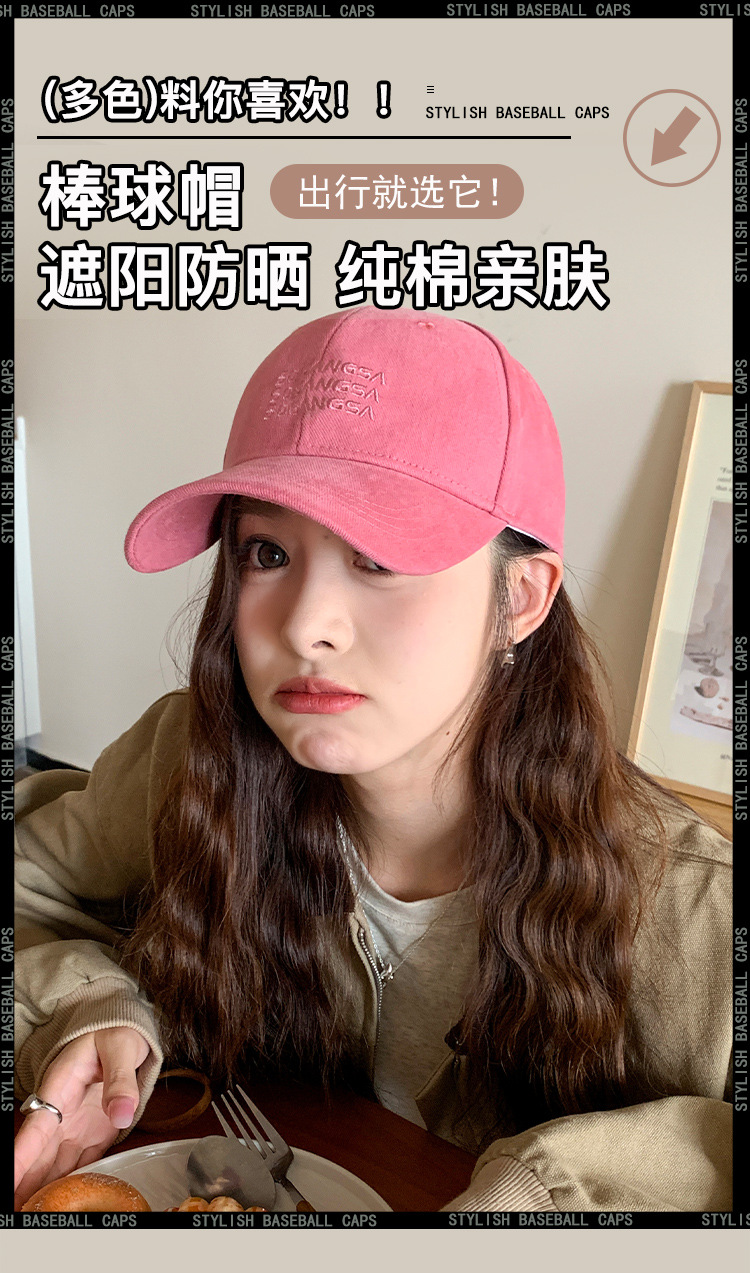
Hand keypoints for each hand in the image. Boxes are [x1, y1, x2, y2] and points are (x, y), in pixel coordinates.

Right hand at [14, 1025, 150, 1208]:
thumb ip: (121, 1080)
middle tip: (16, 1210)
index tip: (11, 1177)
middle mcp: (63, 1112)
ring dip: (43, 1190)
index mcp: (62, 1087)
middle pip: (39, 1155)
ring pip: (54, 1165)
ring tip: (31, 1214)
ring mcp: (76, 1126)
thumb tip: (122, 1113)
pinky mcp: (93, 1135)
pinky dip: (70, 1186)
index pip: (36, 1127)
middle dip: (26, 1183)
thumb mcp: (121, 1047)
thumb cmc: (115, 1033)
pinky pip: (79, 1165)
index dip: (21, 1155)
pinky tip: (63, 1205)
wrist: (124, 1034)